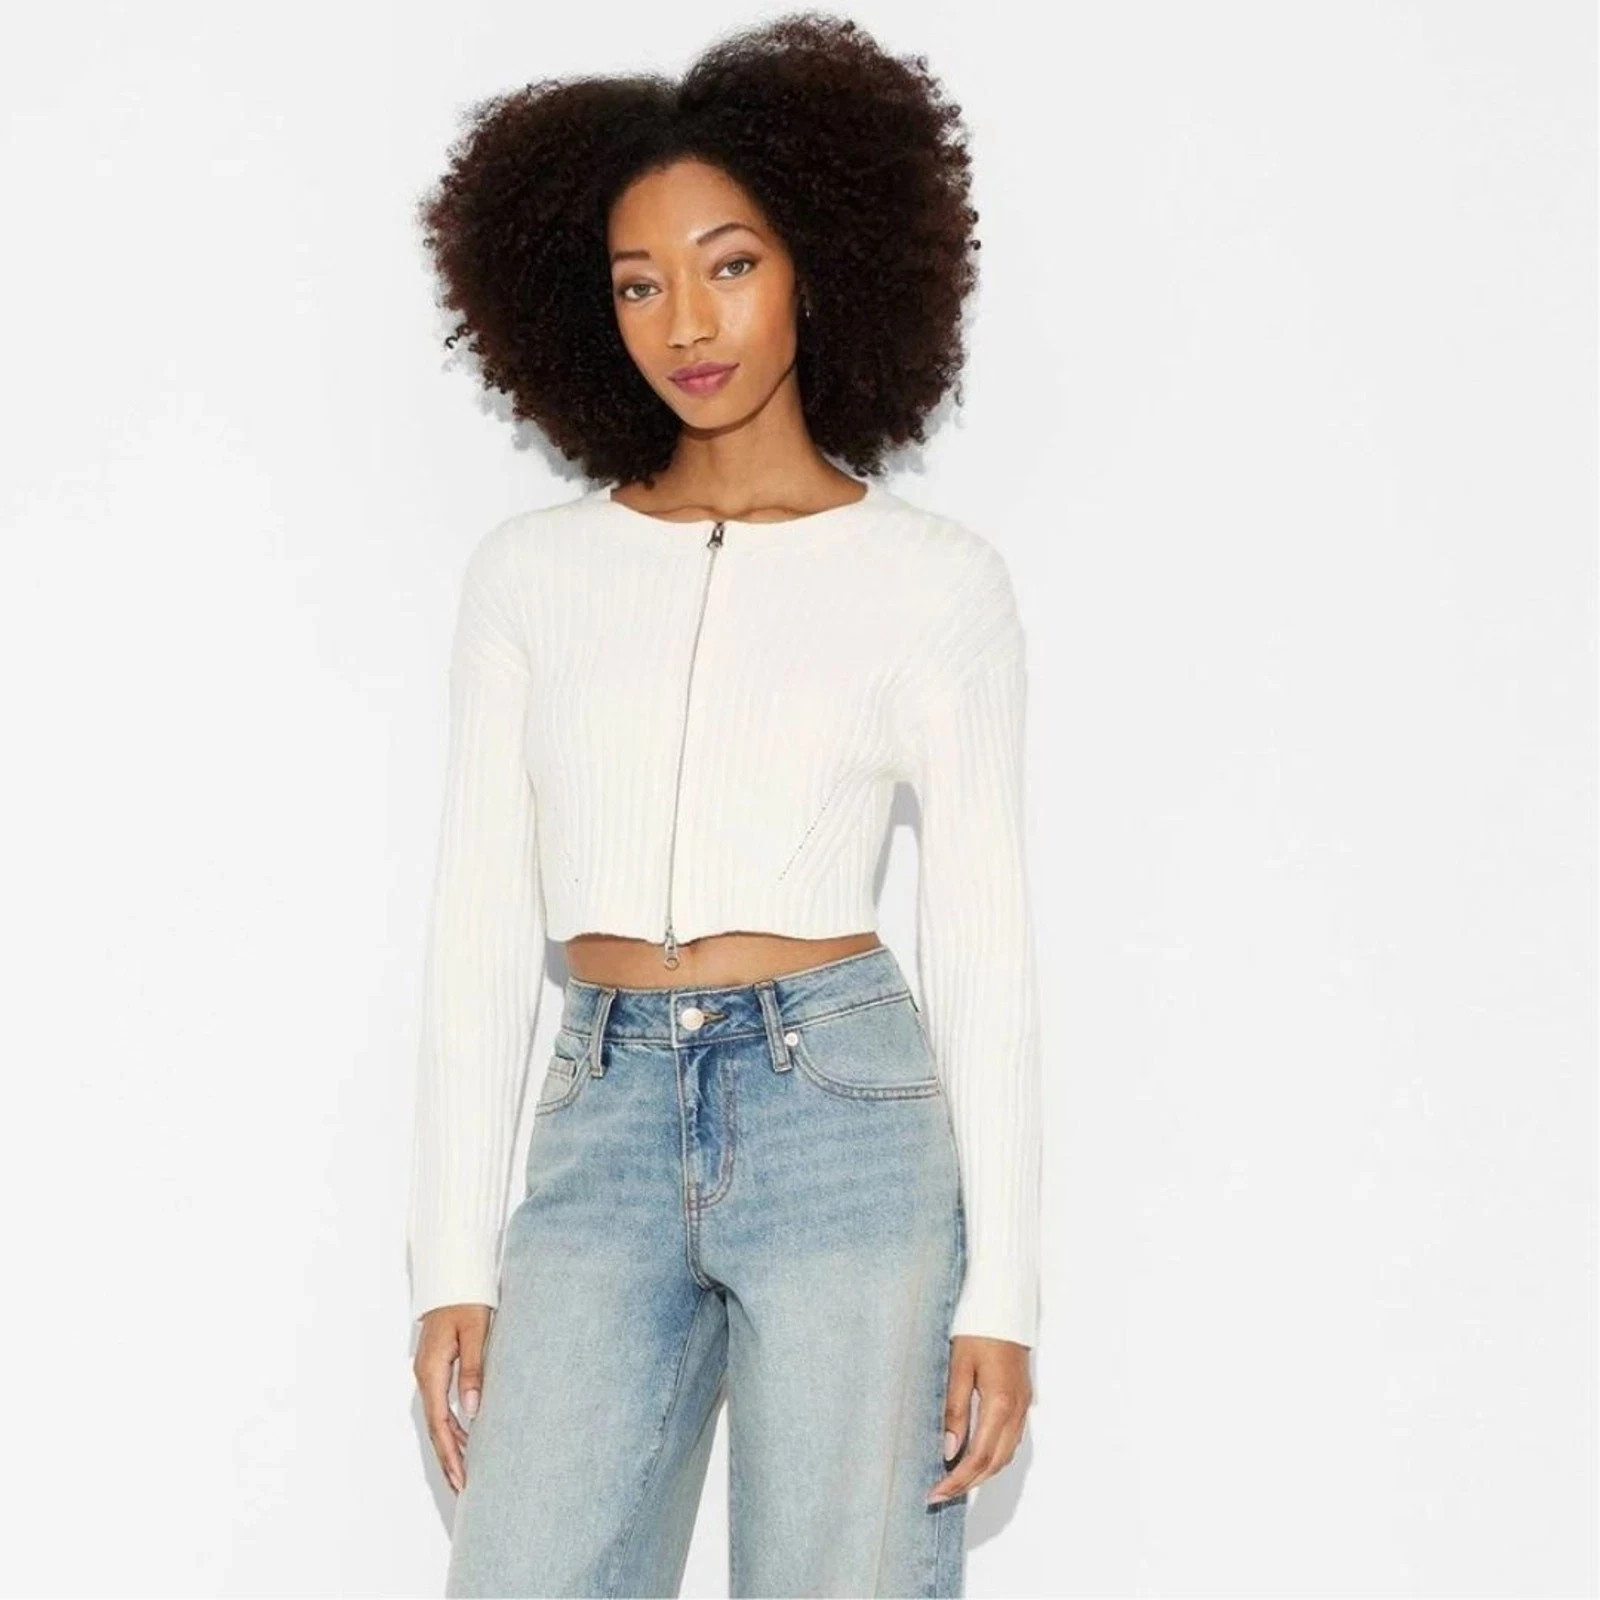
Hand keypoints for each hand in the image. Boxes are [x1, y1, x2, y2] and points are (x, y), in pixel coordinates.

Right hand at [414, 1303, 492, 1493]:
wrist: (454, 1276)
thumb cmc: (467, 1301)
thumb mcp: (476, 1333)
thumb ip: (474, 1370)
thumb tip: (472, 1411)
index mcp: (432, 1371)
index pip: (440, 1423)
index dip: (451, 1453)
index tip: (462, 1478)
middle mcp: (425, 1376)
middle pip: (435, 1427)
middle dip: (448, 1458)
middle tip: (464, 1487)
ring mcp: (428, 1372)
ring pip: (437, 1418)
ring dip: (450, 1444)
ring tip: (466, 1470)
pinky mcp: (436, 1367)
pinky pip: (441, 1404)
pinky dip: (452, 1425)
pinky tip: (466, 1435)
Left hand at [927, 1335, 1032, 1503]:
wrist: (1003, 1303)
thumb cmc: (977, 1329)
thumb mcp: (958, 1366)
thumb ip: (954, 1409)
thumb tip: (949, 1449)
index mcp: (1000, 1403)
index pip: (979, 1457)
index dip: (958, 1479)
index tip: (936, 1492)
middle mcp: (1017, 1410)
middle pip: (995, 1462)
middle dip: (968, 1483)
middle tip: (940, 1494)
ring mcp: (1023, 1405)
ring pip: (1005, 1454)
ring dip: (981, 1472)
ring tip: (952, 1480)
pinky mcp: (1021, 1398)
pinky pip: (1009, 1439)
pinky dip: (992, 1455)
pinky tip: (973, 1455)